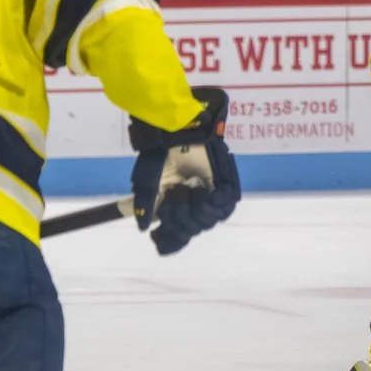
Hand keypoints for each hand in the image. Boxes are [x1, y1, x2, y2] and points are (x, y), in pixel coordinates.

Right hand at [129, 88, 239, 254]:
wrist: (175, 131)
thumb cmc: (158, 154)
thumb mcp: (145, 181)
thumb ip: (143, 204)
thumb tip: (143, 228)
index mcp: (176, 204)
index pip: (179, 232)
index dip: (172, 239)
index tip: (160, 238)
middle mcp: (194, 202)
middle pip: (193, 229)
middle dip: (180, 218)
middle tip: (172, 195)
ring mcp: (210, 194)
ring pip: (210, 220)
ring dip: (196, 210)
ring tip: (187, 189)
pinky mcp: (225, 183)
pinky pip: (226, 205)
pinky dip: (213, 203)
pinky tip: (201, 190)